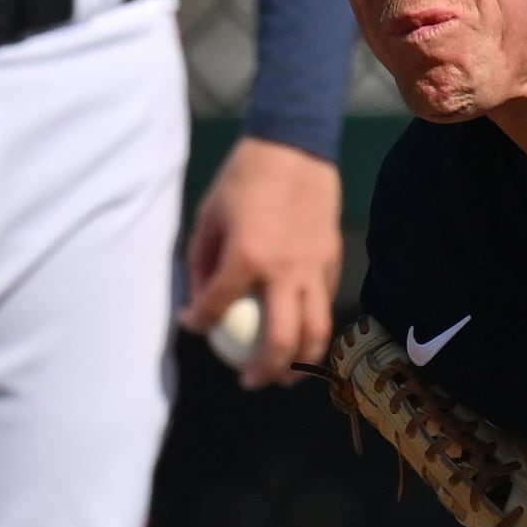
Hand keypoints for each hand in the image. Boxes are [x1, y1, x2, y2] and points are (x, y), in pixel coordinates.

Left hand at [181, 135, 342, 389]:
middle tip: (248, 380)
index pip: (217, 307)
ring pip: (315, 332)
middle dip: (263, 371)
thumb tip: (197, 299)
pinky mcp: (333, 261)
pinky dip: (313, 326)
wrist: (296, 146)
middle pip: (280, 341)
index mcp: (246, 257)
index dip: (199, 323)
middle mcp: (283, 271)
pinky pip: (325, 305)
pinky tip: (300, 332)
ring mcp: (314, 269)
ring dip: (300, 363)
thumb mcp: (209, 215)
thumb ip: (202, 261)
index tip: (193, 328)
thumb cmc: (244, 176)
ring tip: (284, 376)